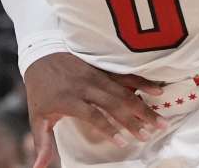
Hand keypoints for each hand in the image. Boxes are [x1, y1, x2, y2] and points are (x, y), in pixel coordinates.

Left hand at [25, 53, 166, 167]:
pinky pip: (124, 75)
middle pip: (113, 103)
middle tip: (149, 135)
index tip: (124, 143)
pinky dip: (142, 83)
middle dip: (133, 120)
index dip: (109, 128)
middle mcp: (84, 85)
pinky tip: (158, 90)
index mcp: (68, 99)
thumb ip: (42, 144)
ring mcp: (95, 74)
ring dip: (143, 106)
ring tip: (160, 120)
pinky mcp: (102, 67)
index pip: (92, 115)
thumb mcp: (37, 118)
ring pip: (123, 90)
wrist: (40, 54)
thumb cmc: (40, 92)